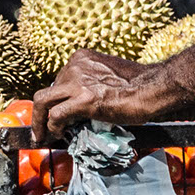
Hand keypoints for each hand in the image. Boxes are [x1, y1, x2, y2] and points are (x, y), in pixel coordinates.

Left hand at [31, 48, 163, 139]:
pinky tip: (57, 136)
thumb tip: (82, 107)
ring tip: (41, 136)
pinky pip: (56, 115)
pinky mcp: (83, 99)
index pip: (59, 80)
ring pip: (42, 101)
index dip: (56, 99)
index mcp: (82, 58)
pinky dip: (52, 128)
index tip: (54, 113)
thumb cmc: (140, 85)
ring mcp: (78, 82)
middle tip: (42, 128)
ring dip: (39, 121)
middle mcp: (76, 66)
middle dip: (43, 111)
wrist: (155, 88)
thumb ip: (92, 85)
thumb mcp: (109, 78)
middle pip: (49, 90)